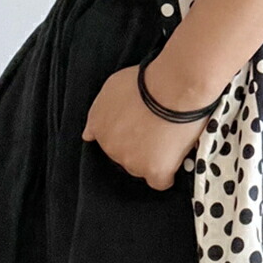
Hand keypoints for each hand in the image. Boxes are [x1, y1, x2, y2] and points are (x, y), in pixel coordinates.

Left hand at [81, 61, 210, 190]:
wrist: (172, 88)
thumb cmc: (148, 81)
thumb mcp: (112, 87)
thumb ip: (99, 112)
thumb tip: (89, 134)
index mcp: (98, 126)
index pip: (105, 140)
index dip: (123, 135)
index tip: (136, 129)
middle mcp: (111, 147)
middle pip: (124, 155)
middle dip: (138, 145)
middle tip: (157, 128)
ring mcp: (132, 161)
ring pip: (141, 168)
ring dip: (153, 157)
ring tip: (171, 138)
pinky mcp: (153, 170)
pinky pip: (159, 182)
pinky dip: (167, 174)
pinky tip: (173, 162)